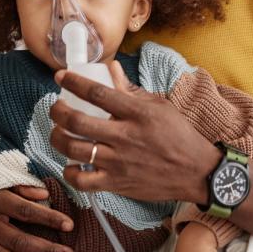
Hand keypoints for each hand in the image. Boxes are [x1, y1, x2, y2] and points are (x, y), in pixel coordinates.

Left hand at [52, 62, 218, 203]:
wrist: (196, 172)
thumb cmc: (178, 136)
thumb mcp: (159, 106)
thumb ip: (131, 89)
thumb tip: (111, 68)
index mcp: (136, 114)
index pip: (97, 93)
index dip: (74, 82)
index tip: (61, 77)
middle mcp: (125, 137)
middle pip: (77, 121)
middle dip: (58, 111)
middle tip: (56, 108)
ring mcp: (119, 162)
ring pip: (74, 149)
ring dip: (58, 138)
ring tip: (58, 132)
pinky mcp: (117, 183)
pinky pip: (83, 181)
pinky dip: (70, 172)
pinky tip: (71, 164)